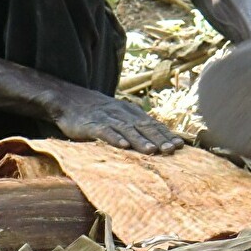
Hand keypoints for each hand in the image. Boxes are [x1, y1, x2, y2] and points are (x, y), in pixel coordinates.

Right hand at [52, 87, 183, 154]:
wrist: (69, 100)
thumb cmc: (98, 112)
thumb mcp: (119, 115)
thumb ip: (135, 126)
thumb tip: (157, 141)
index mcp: (131, 112)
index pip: (153, 124)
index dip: (166, 134)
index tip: (180, 145)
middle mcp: (122, 114)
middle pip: (144, 126)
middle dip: (159, 138)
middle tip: (172, 150)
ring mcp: (107, 118)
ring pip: (127, 129)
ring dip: (140, 140)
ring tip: (152, 151)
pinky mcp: (92, 124)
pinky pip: (104, 131)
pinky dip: (114, 138)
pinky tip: (122, 146)